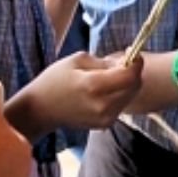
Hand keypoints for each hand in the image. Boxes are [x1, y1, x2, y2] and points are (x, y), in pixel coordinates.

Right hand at [7, 52, 144, 138]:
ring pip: (130, 95)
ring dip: (127, 83)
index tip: (132, 51)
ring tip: (109, 77)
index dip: (136, 61)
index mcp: (94, 85)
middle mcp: (102, 105)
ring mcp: (104, 118)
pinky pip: (122, 105)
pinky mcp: (104, 124)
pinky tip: (105, 90)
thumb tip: (125, 63)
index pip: (130, 75)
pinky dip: (120, 94)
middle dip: (133, 72)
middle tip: (121, 63)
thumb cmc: (55, 80)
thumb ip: (105, 61)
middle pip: (135, 86)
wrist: (41, 110)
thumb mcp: (77, 60)